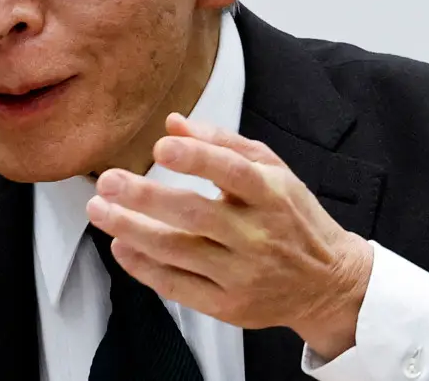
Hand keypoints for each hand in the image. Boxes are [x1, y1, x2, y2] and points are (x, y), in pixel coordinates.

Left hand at [86, 112, 373, 359]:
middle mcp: (258, 236)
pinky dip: (144, 268)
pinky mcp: (228, 306)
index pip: (234, 172)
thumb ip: (223, 143)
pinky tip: (120, 247)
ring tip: (99, 210)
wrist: (329, 285)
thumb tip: (173, 123)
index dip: (196, 158)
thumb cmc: (291, 218)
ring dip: (132, 230)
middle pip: (196, 214)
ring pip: (178, 251)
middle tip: (107, 181)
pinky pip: (178, 286)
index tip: (160, 147)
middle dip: (146, 197)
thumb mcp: (273, 171)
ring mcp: (243, 274)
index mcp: (272, 195)